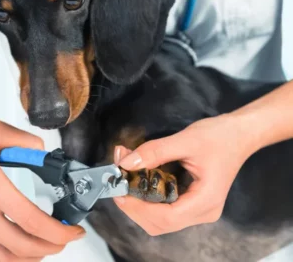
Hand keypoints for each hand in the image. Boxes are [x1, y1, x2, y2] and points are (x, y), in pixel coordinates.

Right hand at [0, 120, 85, 260]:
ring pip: (1, 257)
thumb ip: (25, 142)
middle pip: (19, 245)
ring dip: (29, 256)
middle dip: (51, 245)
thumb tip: (42, 154)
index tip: (74, 230)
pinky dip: (7, 258)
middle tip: (66, 238)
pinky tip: (19, 250)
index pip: (31, 220)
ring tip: (47, 246)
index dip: (58, 231)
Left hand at [113, 114, 257, 235]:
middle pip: (160, 223)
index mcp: (205, 201)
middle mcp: (203, 212)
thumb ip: (154, 152)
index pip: (165, 218)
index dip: (138, 208)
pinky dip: (149, 198)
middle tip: (120, 183)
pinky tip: (141, 181)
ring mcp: (199, 209)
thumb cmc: (219, 136)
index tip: (119, 191)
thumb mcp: (185, 140)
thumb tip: (125, 163)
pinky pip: (166, 208)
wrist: (238, 134)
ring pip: (161, 219)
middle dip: (135, 206)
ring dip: (140, 202)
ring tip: (128, 178)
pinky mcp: (193, 202)